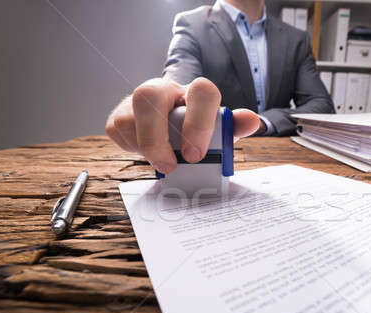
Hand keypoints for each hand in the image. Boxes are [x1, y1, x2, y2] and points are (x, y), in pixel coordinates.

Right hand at [105, 77, 259, 173]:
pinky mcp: (119, 114)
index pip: (201, 91)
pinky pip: (118, 130)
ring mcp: (138, 100)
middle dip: (157, 136)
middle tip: (170, 166)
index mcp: (193, 91)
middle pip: (149, 95)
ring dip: (144, 147)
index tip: (196, 154)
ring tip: (161, 163)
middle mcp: (164, 89)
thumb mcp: (217, 130)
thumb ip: (232, 127)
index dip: (199, 122)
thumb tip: (252, 121)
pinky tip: (146, 152)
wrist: (170, 123)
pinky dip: (131, 148)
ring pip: (128, 116)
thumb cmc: (195, 128)